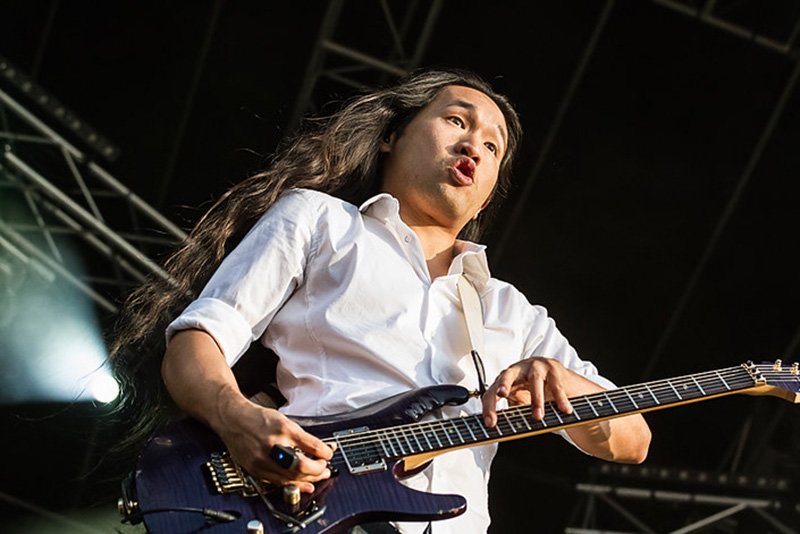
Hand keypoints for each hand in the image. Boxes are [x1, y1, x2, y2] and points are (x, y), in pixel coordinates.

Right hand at [214, 396, 333, 492]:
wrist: (233, 419)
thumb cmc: (257, 418)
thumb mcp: (283, 420)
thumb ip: (301, 436)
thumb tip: (320, 448)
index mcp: (283, 428)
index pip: (312, 446)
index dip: (325, 453)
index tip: (329, 453)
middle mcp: (272, 444)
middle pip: (302, 466)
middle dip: (318, 470)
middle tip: (325, 468)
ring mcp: (262, 459)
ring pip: (291, 477)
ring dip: (308, 479)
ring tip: (317, 477)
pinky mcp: (255, 469)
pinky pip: (278, 482)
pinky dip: (293, 484)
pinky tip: (302, 484)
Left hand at [481, 356, 599, 426]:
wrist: (557, 377)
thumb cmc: (532, 389)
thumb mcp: (519, 400)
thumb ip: (510, 411)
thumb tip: (501, 430)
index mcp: (505, 379)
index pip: (492, 391)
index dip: (489, 407)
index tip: (490, 423)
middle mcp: (518, 370)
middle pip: (507, 375)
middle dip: (504, 384)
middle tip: (502, 394)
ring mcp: (536, 367)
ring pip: (534, 380)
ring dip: (536, 399)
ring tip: (538, 416)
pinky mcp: (553, 369)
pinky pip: (556, 385)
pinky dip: (560, 398)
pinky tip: (564, 409)